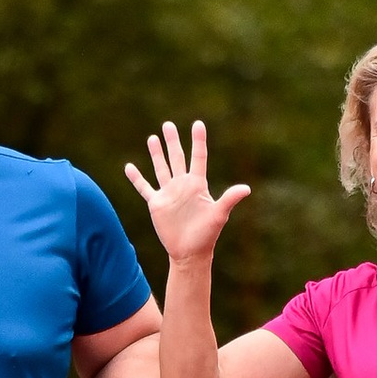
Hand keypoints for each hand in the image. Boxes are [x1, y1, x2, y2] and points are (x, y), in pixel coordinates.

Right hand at [124, 118, 249, 266]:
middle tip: (168, 125)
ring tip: (152, 138)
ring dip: (157, 154)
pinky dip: (137, 178)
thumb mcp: (218, 215)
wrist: (190, 253)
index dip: (198, 141)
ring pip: (161, 168)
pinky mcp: (156, 204)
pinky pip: (144, 188)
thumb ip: (229, 199)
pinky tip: (129, 167)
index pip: (198, 157)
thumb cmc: (207, 235)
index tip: (198, 124)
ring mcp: (169, 193)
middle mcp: (182, 185)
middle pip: (177, 158)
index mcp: (197, 184)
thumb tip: (247, 188)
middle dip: (172, 142)